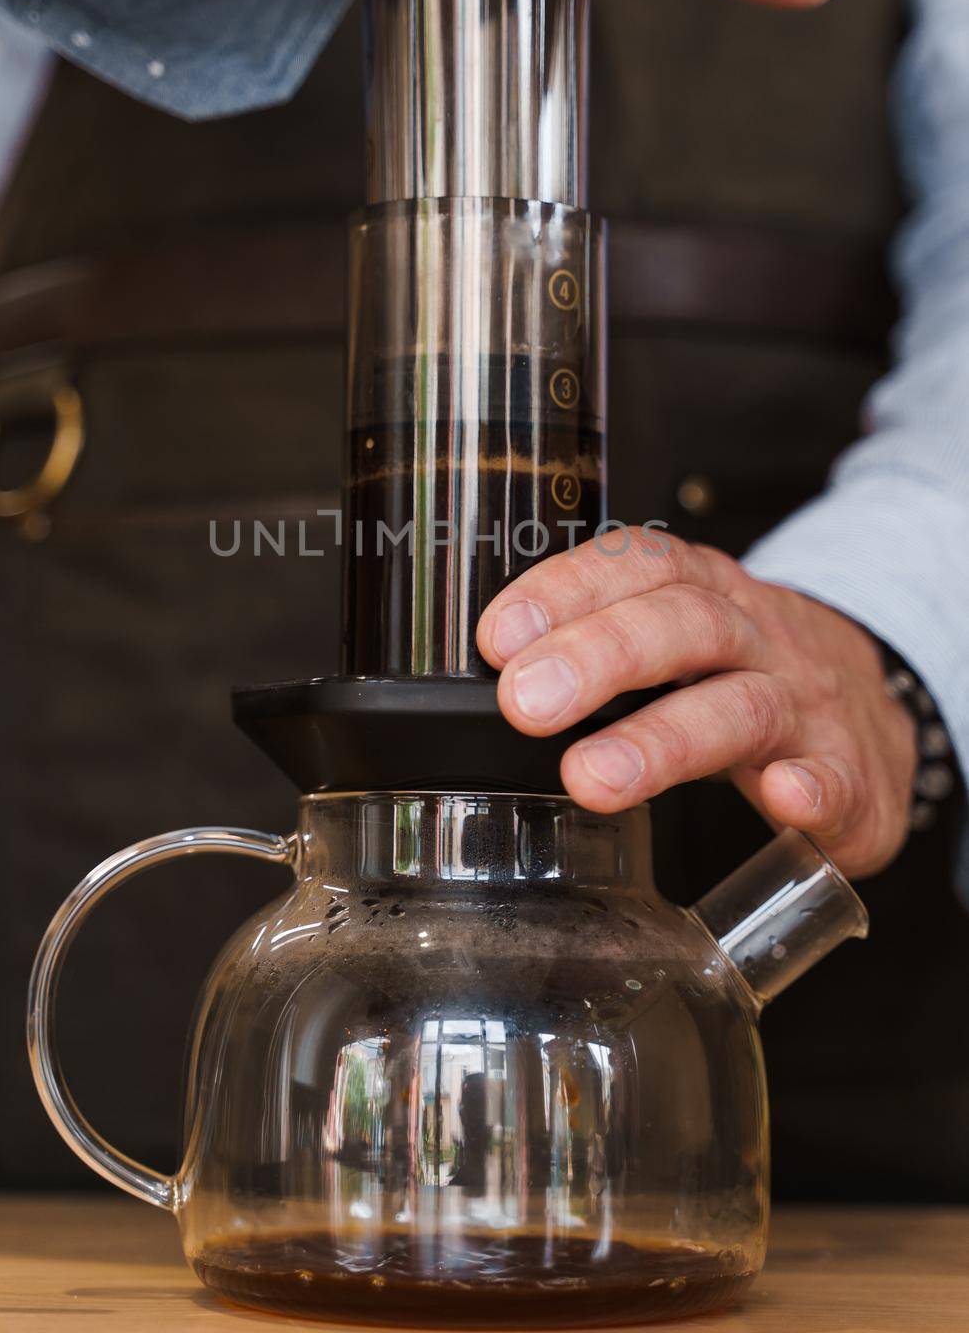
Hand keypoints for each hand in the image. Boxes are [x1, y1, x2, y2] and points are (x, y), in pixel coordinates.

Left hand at [476, 530, 916, 876]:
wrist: (873, 717)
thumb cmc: (745, 675)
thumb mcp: (679, 638)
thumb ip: (600, 645)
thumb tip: (492, 672)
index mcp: (706, 595)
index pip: (638, 565)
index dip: (567, 590)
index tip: (498, 637)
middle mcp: (757, 638)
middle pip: (684, 625)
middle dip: (599, 657)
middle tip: (524, 704)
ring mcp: (807, 707)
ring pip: (742, 708)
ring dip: (663, 740)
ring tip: (592, 777)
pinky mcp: (852, 778)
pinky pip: (836, 779)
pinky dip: (811, 791)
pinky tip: (783, 800)